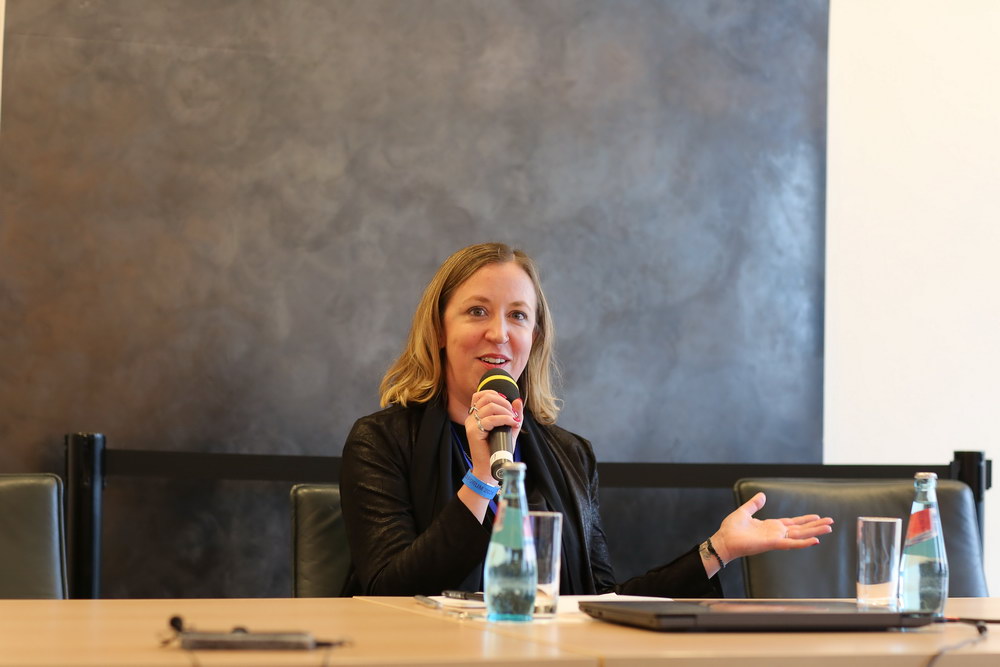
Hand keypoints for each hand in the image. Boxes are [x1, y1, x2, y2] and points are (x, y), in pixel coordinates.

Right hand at [465, 390, 523, 480]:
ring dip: (506, 411)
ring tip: (513, 420)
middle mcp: (471, 418)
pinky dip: (505, 419)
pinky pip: (491, 420)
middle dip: (504, 403)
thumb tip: (517, 400)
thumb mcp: (508, 429)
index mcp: (475, 415)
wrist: (489, 468)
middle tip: (513, 414)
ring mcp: (471, 424)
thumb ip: (513, 415)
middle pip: (487, 398)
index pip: (481, 395)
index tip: (507, 406)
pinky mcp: (474, 432)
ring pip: (490, 407)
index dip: (496, 395)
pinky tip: (512, 423)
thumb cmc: (498, 450)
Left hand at [710, 492, 832, 563]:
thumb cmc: (731, 529)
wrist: (723, 541)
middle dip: (815, 526)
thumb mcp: (744, 512)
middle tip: (830, 523)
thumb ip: (754, 504)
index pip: (792, 523)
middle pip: (800, 529)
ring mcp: (775, 539)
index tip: (817, 516)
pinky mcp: (772, 544)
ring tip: (829, 528)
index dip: (804, 520)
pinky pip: (791, 544)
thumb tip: (762, 495)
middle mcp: (776, 533)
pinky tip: (815, 541)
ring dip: (814, 532)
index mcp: (770, 526)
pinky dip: (803, 543)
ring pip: (799, 535)